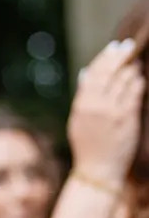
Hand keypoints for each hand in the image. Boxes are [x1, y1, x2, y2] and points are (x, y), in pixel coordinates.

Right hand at [68, 39, 144, 186]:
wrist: (98, 171)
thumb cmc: (88, 146)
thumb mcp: (77, 121)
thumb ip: (82, 97)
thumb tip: (85, 73)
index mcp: (81, 105)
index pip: (94, 72)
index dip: (105, 57)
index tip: (114, 47)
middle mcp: (95, 106)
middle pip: (110, 71)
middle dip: (121, 55)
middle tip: (130, 46)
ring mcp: (112, 112)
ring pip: (124, 79)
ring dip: (132, 68)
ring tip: (135, 64)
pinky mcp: (126, 118)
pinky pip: (135, 92)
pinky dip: (138, 82)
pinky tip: (140, 80)